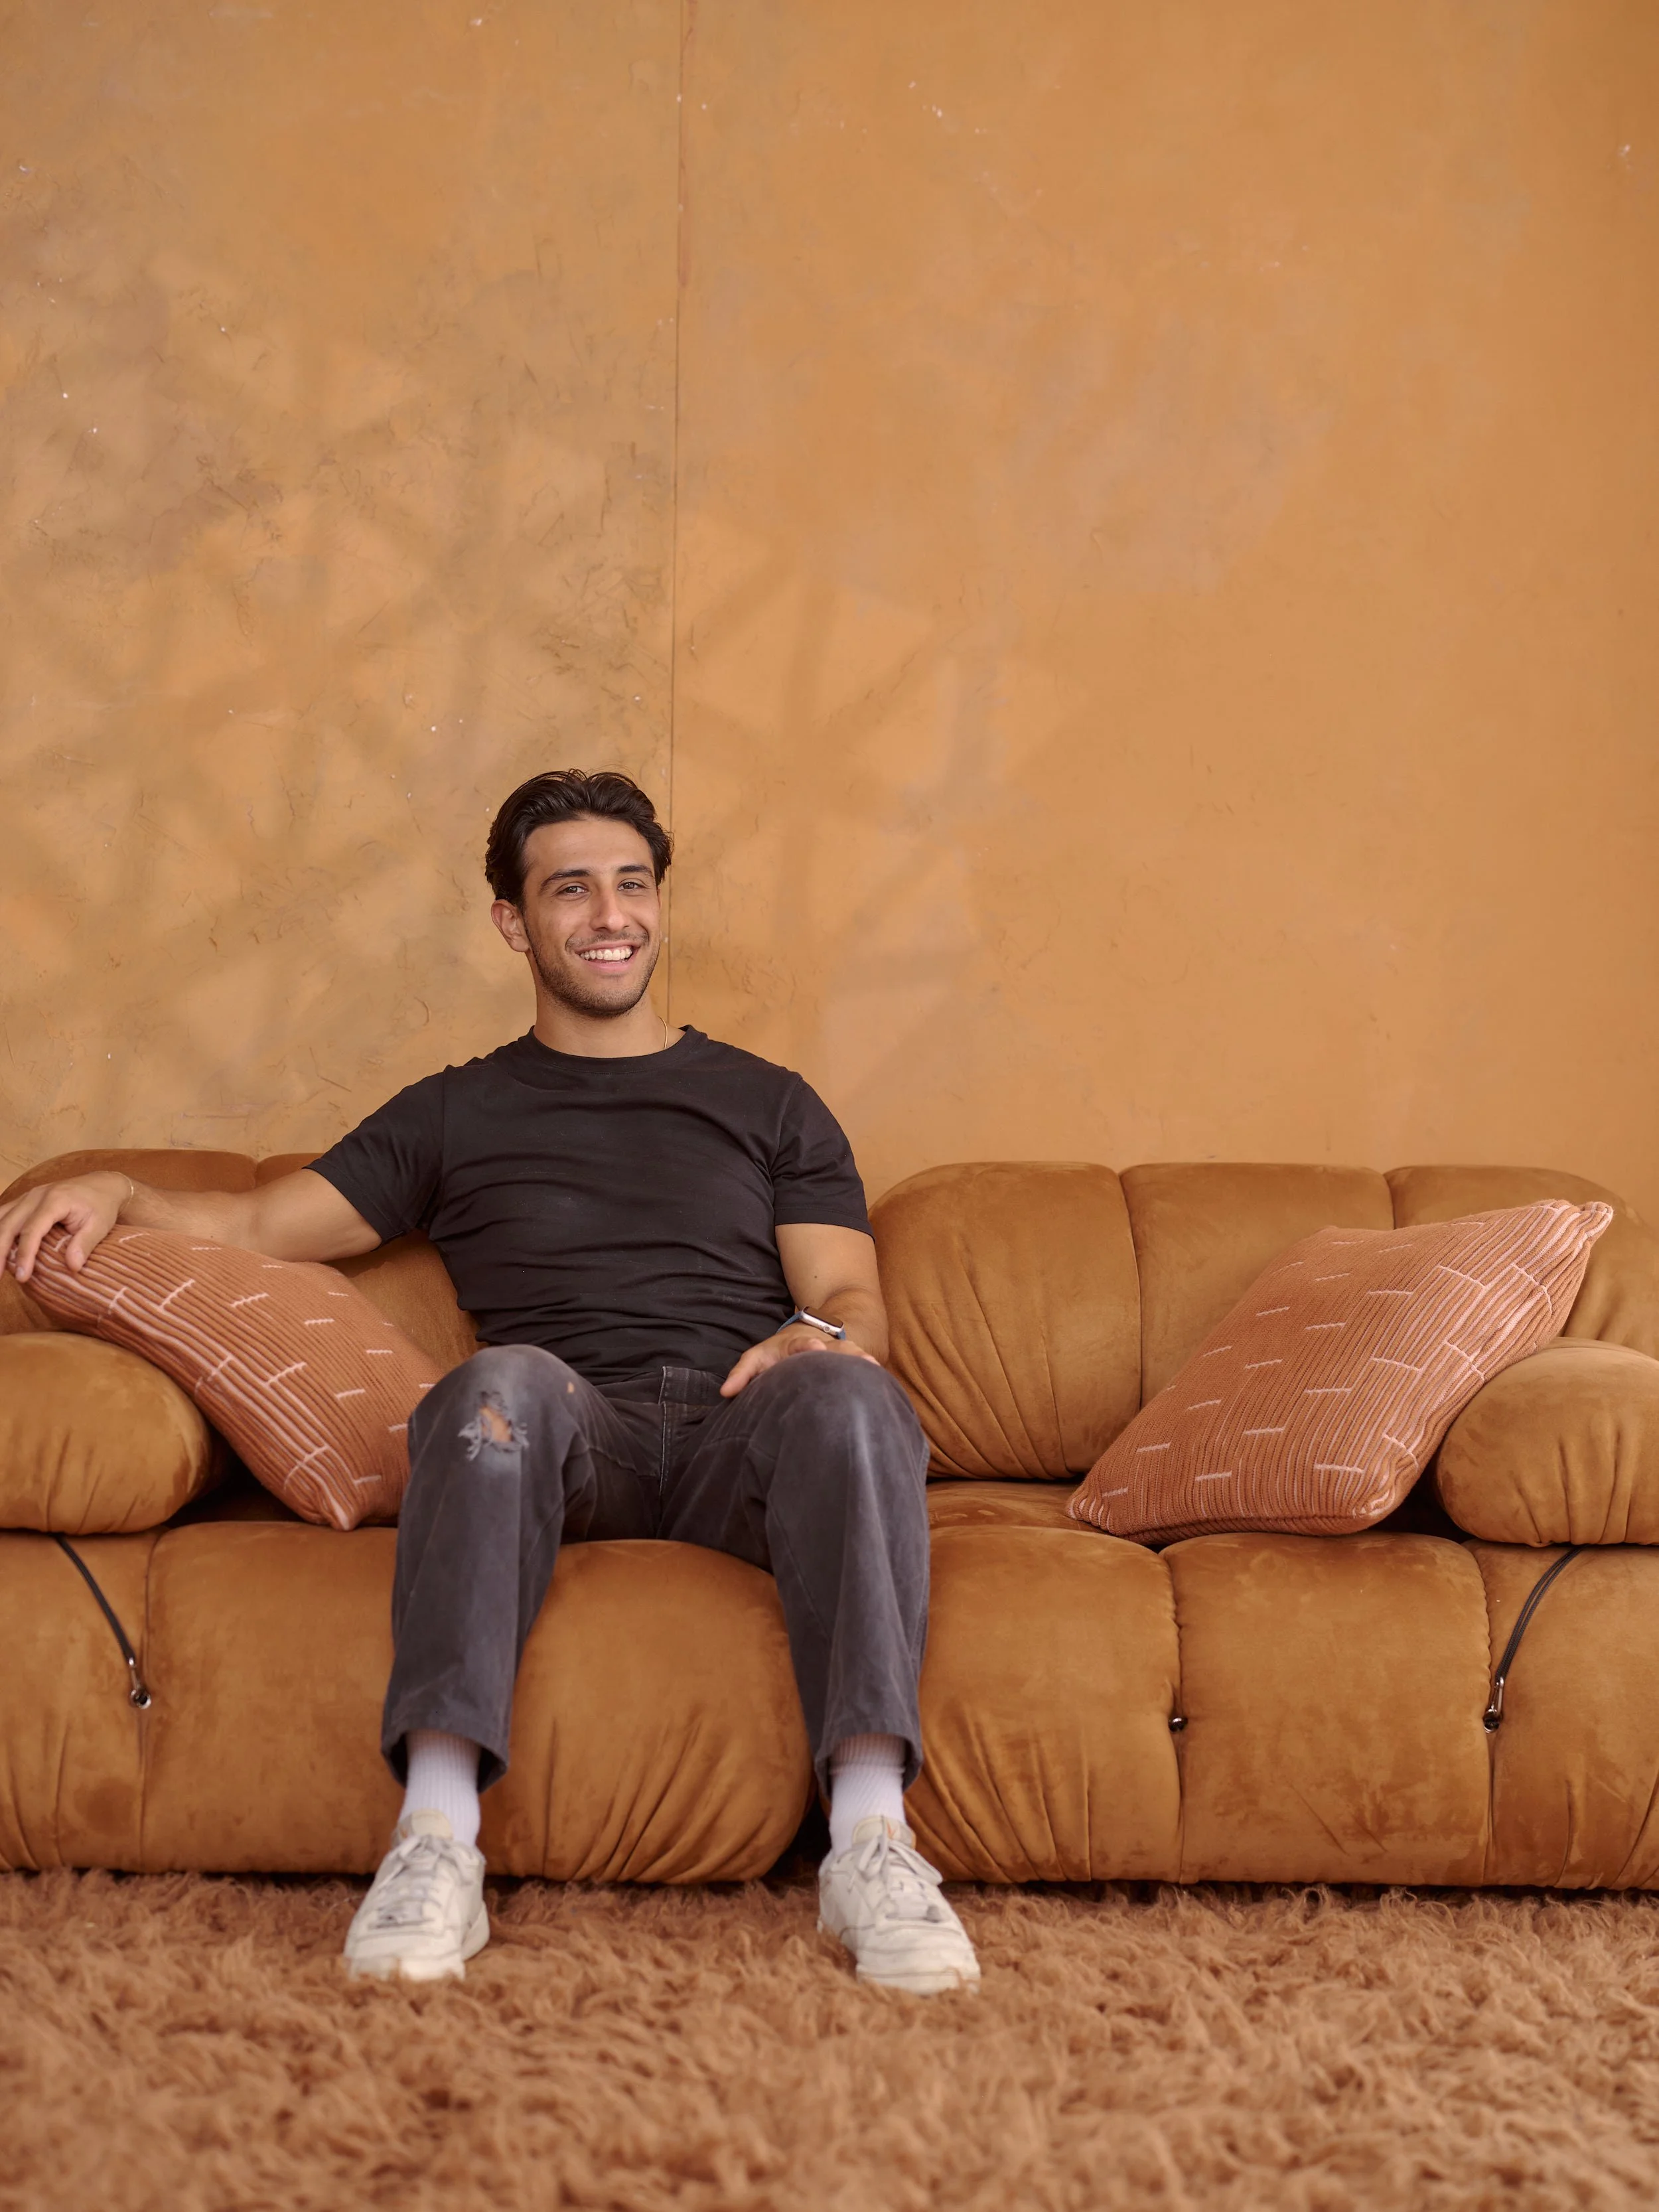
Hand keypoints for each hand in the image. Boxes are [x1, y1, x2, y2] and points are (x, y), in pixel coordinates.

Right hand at [0, 1172, 129, 1283]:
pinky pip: (3, 1214)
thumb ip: (86, 1244)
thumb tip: (73, 1266)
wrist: (102, 1186)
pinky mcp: (24, 1201)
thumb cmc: (101, 1207)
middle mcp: (36, 1196)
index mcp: (55, 1200)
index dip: (25, 1254)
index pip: (32, 1230)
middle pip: (9, 1224)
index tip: (22, 1276)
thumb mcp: (100, 1225)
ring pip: (0, 1217)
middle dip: (0, 1251)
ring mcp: (28, 1197)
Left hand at [719, 1322, 880, 1397]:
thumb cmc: (776, 1355)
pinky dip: (872, 1374)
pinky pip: (863, 1368)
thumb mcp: (756, 1359)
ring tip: (875, 1370)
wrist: (806, 1338)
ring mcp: (839, 1353)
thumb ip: (742, 1374)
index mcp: (796, 1345)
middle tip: (859, 1360)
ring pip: (853, 1354)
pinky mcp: (850, 1364)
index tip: (814, 1347)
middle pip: (836, 1347)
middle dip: (846, 1353)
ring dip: (863, 1361)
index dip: (808, 1345)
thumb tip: (725, 1392)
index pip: (801, 1344)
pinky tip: (884, 1385)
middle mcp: (822, 1346)